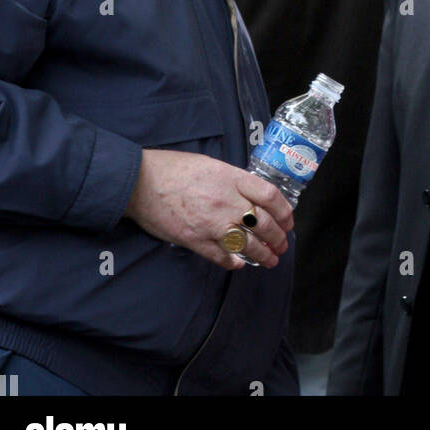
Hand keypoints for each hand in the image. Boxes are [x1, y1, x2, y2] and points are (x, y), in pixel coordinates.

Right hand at [124, 149, 293, 271]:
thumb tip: (250, 194)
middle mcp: (225, 201)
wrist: (141, 182)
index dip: (284, 211)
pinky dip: (233, 262)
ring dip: (262, 254)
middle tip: (282, 244)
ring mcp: (210, 223)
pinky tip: (239, 264)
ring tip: (269, 259)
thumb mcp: (210, 164)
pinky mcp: (194, 240)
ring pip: (247, 244)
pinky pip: (221, 255)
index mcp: (231, 178)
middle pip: (263, 223)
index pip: (269, 196)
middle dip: (277, 237)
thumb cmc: (173, 168)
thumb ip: (232, 179)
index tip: (288, 221)